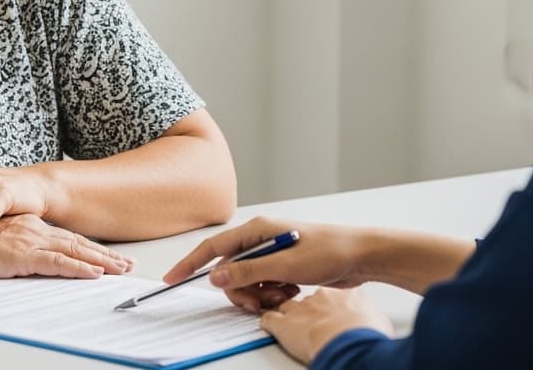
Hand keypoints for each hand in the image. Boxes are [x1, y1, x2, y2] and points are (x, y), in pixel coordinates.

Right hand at [0, 213, 134, 278]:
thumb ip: (12, 249)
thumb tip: (22, 260)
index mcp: (29, 226)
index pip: (68, 239)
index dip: (91, 249)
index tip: (110, 258)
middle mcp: (35, 231)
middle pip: (78, 244)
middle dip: (105, 256)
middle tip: (127, 265)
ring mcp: (31, 241)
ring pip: (75, 252)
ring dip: (101, 262)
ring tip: (120, 271)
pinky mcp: (22, 254)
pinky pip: (58, 263)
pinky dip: (79, 268)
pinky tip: (95, 274)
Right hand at [163, 217, 368, 311]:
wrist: (360, 256)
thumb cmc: (328, 251)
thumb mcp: (286, 265)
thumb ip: (249, 271)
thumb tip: (217, 276)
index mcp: (258, 230)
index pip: (213, 247)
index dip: (190, 263)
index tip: (172, 278)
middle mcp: (261, 240)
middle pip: (230, 271)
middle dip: (240, 291)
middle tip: (259, 302)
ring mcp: (272, 254)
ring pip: (247, 283)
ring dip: (260, 295)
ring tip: (285, 295)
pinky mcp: (282, 267)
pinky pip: (263, 287)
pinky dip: (272, 296)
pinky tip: (292, 293)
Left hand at [261, 288, 393, 364]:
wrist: (348, 339)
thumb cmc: (365, 331)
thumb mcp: (378, 319)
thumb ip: (372, 316)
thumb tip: (378, 324)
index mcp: (343, 294)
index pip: (332, 292)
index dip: (330, 303)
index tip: (334, 310)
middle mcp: (320, 296)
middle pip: (308, 296)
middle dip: (308, 307)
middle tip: (313, 319)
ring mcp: (300, 308)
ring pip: (285, 303)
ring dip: (286, 313)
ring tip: (292, 323)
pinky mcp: (283, 323)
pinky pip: (268, 318)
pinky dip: (268, 322)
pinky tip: (270, 325)